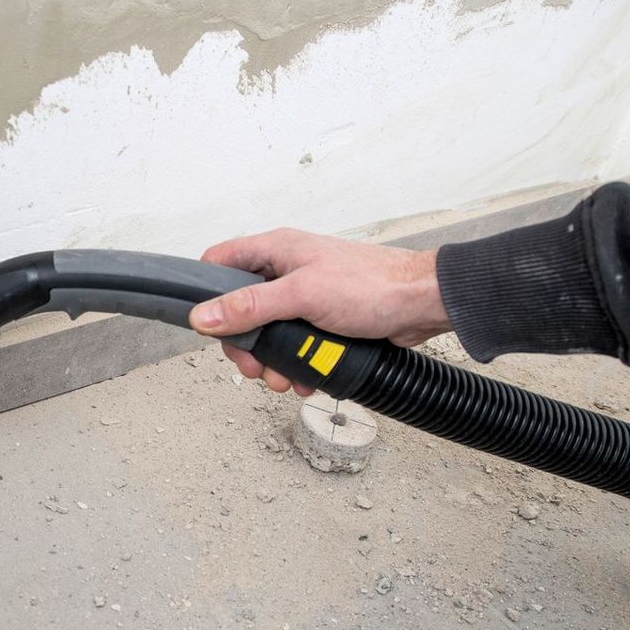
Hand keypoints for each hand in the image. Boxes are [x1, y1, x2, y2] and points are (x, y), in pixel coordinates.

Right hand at [188, 228, 450, 394]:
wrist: (423, 304)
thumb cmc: (374, 285)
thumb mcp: (302, 295)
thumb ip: (251, 306)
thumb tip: (205, 317)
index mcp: (275, 251)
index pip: (219, 262)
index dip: (206, 292)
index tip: (209, 325)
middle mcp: (285, 271)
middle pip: (240, 309)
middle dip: (244, 344)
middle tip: (253, 367)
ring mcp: (304, 296)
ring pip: (268, 332)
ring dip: (272, 360)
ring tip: (283, 378)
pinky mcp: (321, 319)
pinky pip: (295, 344)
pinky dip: (296, 363)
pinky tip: (304, 377)